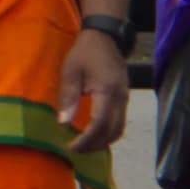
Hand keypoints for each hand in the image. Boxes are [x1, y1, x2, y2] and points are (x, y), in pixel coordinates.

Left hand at [58, 24, 130, 146]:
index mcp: (107, 91)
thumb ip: (69, 97)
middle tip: (73, 149)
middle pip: (112, 132)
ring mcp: (125, 100)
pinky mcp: (124, 100)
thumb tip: (64, 122)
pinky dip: (107, 133)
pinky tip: (92, 135)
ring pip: (118, 130)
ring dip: (102, 142)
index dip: (86, 140)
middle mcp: (121, 99)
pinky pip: (119, 123)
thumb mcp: (71, 71)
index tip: (71, 147)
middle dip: (93, 145)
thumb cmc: (85, 52)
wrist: (106, 38)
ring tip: (82, 145)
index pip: (100, 124)